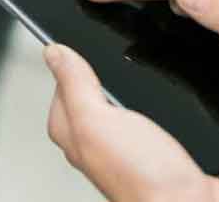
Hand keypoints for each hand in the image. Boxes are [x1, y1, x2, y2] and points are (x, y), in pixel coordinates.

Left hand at [44, 44, 218, 201]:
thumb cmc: (143, 178)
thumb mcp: (97, 119)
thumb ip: (73, 85)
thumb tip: (53, 53)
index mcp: (71, 130)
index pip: (61, 82)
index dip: (72, 59)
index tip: (85, 40)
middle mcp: (93, 139)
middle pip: (90, 89)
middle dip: (103, 70)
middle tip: (118, 57)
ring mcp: (123, 143)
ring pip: (120, 100)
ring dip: (132, 87)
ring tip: (143, 77)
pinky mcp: (153, 147)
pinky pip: (147, 113)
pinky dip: (154, 103)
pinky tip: (165, 98)